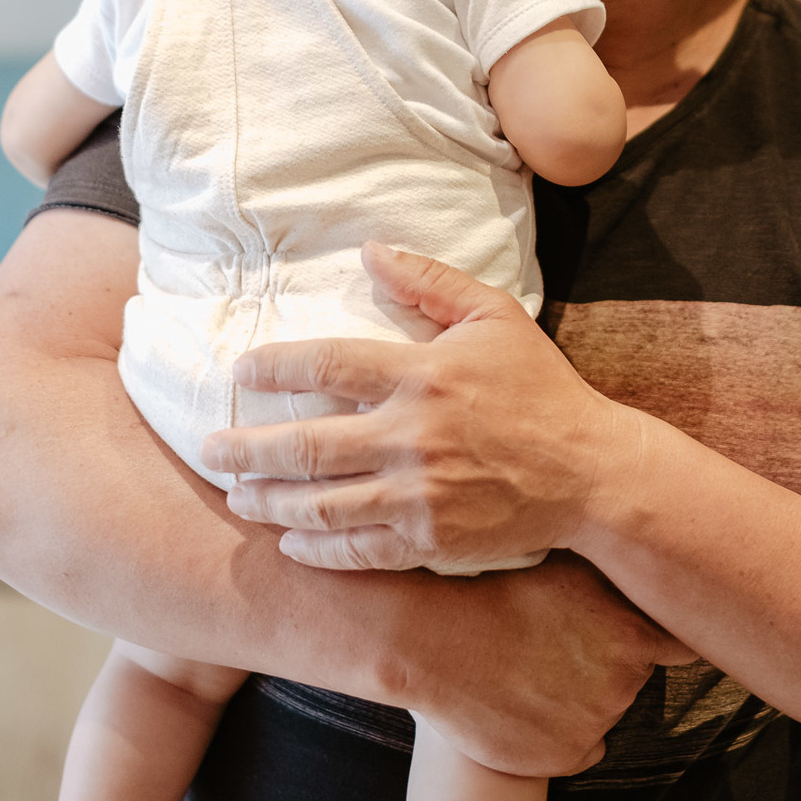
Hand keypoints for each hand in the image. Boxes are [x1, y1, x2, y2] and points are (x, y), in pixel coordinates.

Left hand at [202, 242, 625, 572]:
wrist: (592, 473)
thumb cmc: (540, 389)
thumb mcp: (495, 317)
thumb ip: (430, 282)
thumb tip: (370, 250)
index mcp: (423, 375)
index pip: (329, 364)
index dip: (276, 366)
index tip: (241, 371)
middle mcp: (413, 436)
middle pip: (308, 445)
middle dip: (248, 450)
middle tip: (208, 450)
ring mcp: (420, 495)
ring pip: (322, 505)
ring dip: (269, 502)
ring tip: (236, 496)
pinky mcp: (431, 540)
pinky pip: (358, 551)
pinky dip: (317, 550)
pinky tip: (289, 544)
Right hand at [389, 552, 679, 775]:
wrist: (428, 640)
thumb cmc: (490, 589)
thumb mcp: (565, 569)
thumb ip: (615, 584)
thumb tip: (651, 574)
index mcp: (630, 630)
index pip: (687, 646)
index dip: (677, 642)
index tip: (668, 638)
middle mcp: (624, 679)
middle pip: (636, 677)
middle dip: (608, 664)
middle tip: (560, 644)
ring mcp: (597, 721)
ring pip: (604, 712)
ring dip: (579, 697)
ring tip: (529, 665)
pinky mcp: (567, 756)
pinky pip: (580, 748)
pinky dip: (558, 732)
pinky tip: (523, 702)